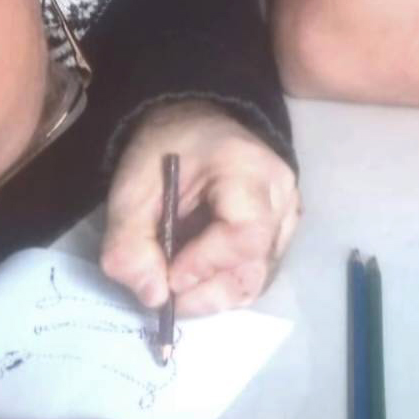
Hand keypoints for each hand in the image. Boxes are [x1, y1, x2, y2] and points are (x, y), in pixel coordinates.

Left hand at [100, 100, 300, 315]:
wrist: (193, 121)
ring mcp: (288, 212)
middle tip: (168, 292)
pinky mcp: (283, 228)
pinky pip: (259, 271)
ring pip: (259, 277)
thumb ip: (130, 243)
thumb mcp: (131, 188)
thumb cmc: (164, 148)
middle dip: (207, 292)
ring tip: (181, 277)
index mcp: (248, 169)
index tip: (166, 276)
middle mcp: (281, 193)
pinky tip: (199, 268)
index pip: (245, 235)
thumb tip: (154, 298)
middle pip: (256, 267)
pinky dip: (225, 282)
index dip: (205, 266)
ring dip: (215, 291)